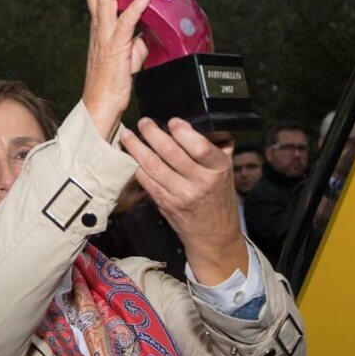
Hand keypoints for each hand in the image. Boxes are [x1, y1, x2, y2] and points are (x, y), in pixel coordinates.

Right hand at [82, 0, 150, 140]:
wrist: (101, 104)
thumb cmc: (112, 81)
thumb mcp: (128, 53)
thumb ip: (136, 37)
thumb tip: (148, 28)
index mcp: (98, 25)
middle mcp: (98, 26)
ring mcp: (104, 36)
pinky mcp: (115, 48)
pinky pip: (125, 23)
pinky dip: (135, 6)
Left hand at [121, 118, 247, 285]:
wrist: (215, 235)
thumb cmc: (218, 196)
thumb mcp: (226, 170)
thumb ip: (216, 146)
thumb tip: (200, 121)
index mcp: (218, 169)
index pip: (200, 147)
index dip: (182, 131)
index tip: (171, 120)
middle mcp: (200, 182)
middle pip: (170, 153)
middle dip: (152, 133)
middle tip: (144, 122)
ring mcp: (181, 195)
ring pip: (153, 166)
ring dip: (136, 148)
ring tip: (128, 136)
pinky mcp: (165, 204)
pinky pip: (146, 181)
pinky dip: (137, 166)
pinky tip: (130, 156)